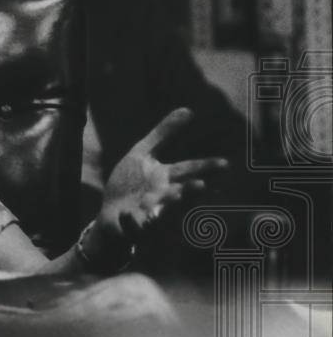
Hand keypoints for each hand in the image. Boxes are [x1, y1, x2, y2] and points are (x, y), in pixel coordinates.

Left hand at [98, 108, 227, 241]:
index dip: (204, 166)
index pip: (187, 170)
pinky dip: (130, 221)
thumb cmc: (131, 182)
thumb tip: (188, 110)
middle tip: (202, 185)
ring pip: (159, 210)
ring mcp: (147, 212)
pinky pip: (131, 226)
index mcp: (164, 178)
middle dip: (189, 190)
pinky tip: (127, 214)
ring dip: (165, 204)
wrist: (111, 212)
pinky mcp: (130, 226)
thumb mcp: (142, 153)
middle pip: (178, 192)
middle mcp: (160, 196)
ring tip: (175, 196)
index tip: (224, 163)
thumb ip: (163, 133)